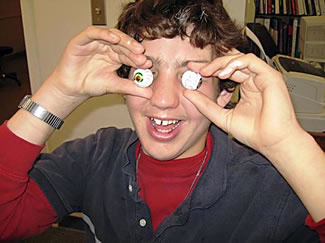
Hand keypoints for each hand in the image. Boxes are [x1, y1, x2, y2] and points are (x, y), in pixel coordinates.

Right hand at [46, 27, 151, 103]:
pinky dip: (104, 34)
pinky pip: (94, 33)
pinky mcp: (82, 40)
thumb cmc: (91, 84)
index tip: (147, 64)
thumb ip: (132, 88)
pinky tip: (114, 39)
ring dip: (123, 40)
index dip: (138, 58)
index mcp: (116, 56)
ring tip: (134, 48)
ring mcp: (95, 42)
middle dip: (133, 49)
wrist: (72, 89)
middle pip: (123, 43)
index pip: (129, 54)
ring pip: (111, 36)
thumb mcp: (115, 86)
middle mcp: (107, 47)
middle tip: (142, 55)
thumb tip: (150, 94)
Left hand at [184, 51, 303, 154]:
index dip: (209, 69)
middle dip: (212, 63)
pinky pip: (251, 61)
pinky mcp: (270, 76)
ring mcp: (263, 77)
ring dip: (221, 62)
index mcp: (246, 88)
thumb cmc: (253, 133)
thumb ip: (206, 105)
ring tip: (206, 71)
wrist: (271, 142)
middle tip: (195, 67)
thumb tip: (188, 93)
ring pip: (240, 58)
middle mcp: (255, 80)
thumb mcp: (221, 116)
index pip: (226, 72)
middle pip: (232, 62)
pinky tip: (223, 73)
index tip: (193, 70)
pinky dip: (235, 63)